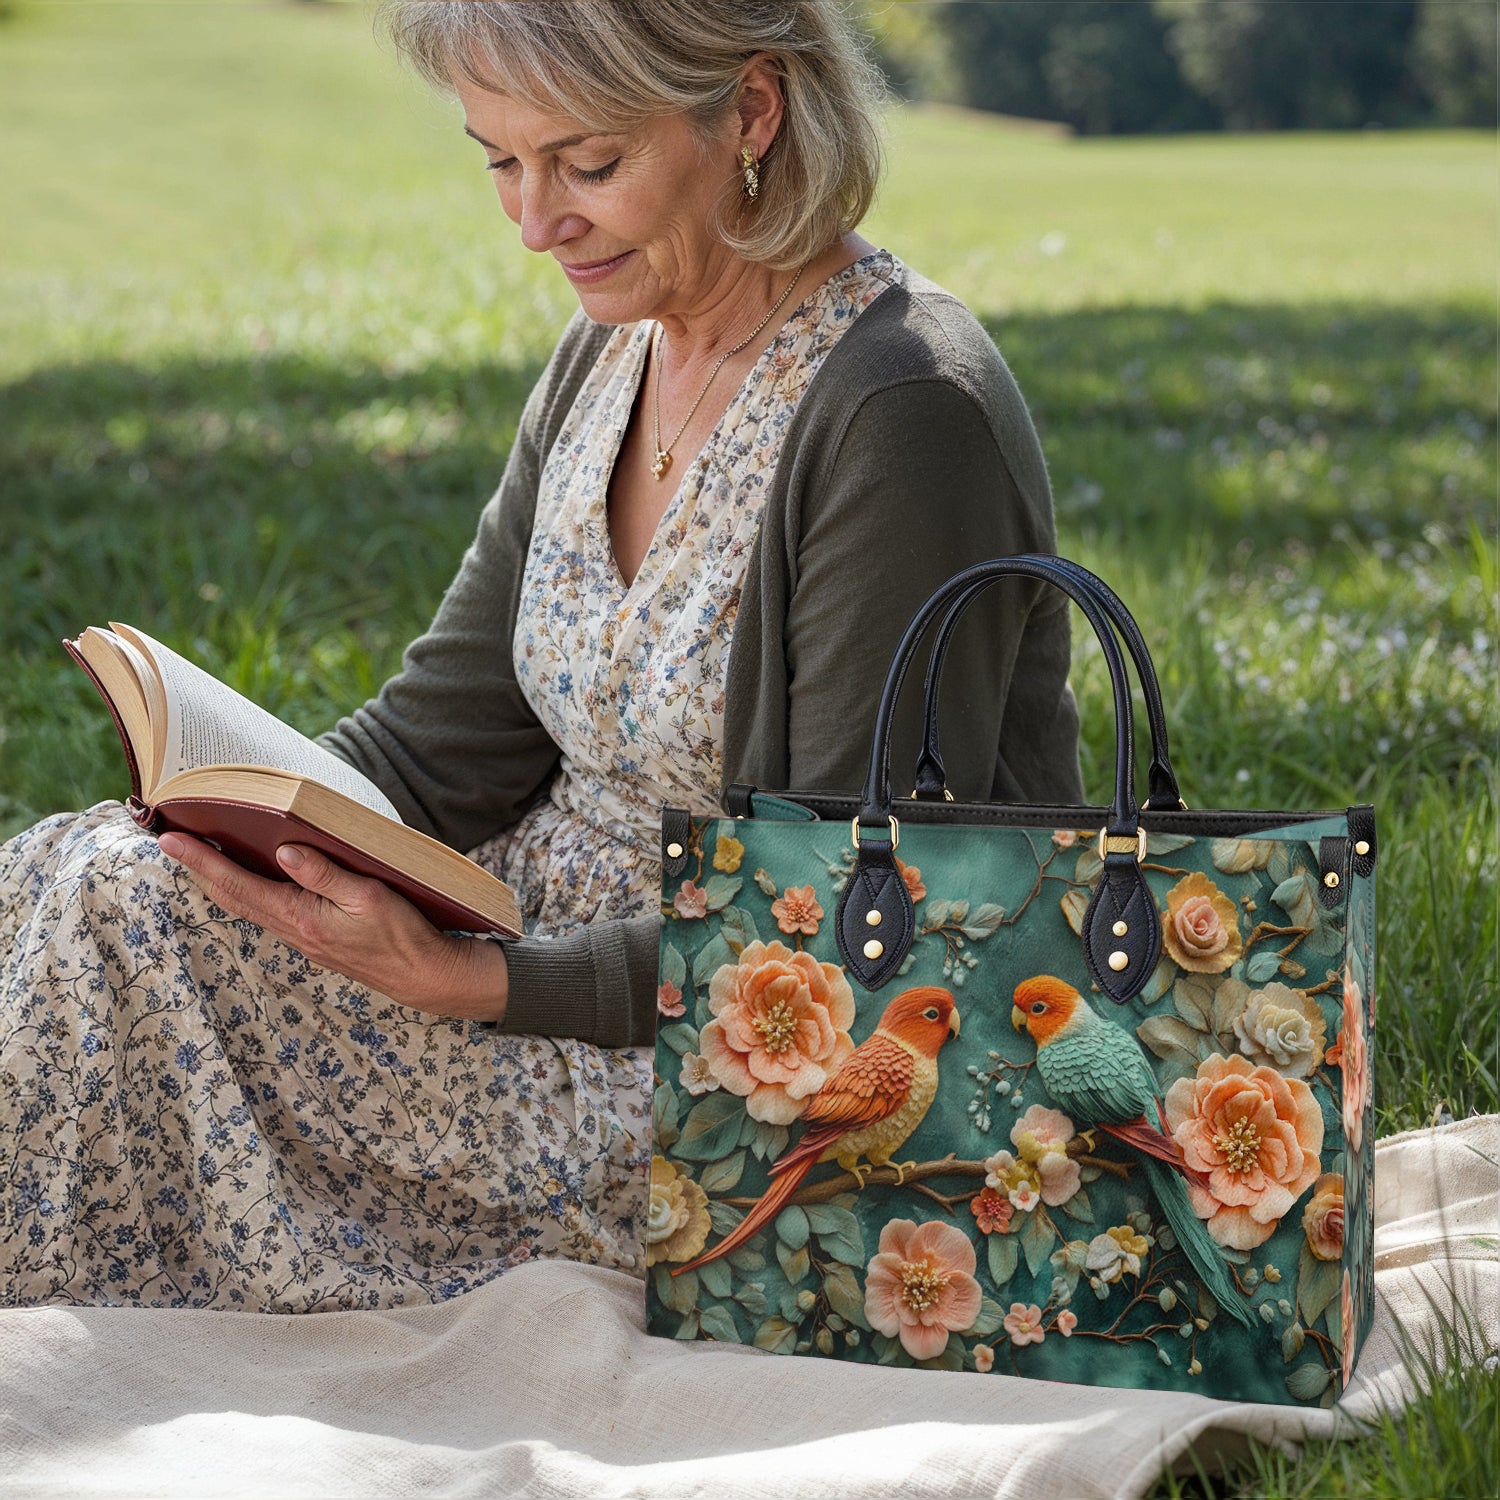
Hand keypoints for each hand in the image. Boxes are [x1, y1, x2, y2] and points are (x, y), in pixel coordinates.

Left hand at [156, 832, 508, 1022]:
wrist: (423, 975)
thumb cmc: (402, 933)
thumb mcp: (368, 896)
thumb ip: (324, 873)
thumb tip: (283, 851)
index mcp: (302, 916)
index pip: (240, 884)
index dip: (202, 862)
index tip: (170, 841)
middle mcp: (294, 930)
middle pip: (232, 897)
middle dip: (198, 870)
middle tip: (169, 842)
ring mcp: (302, 938)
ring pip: (247, 906)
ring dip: (219, 882)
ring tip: (199, 856)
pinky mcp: (315, 939)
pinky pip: (268, 912)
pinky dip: (246, 892)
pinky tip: (247, 880)